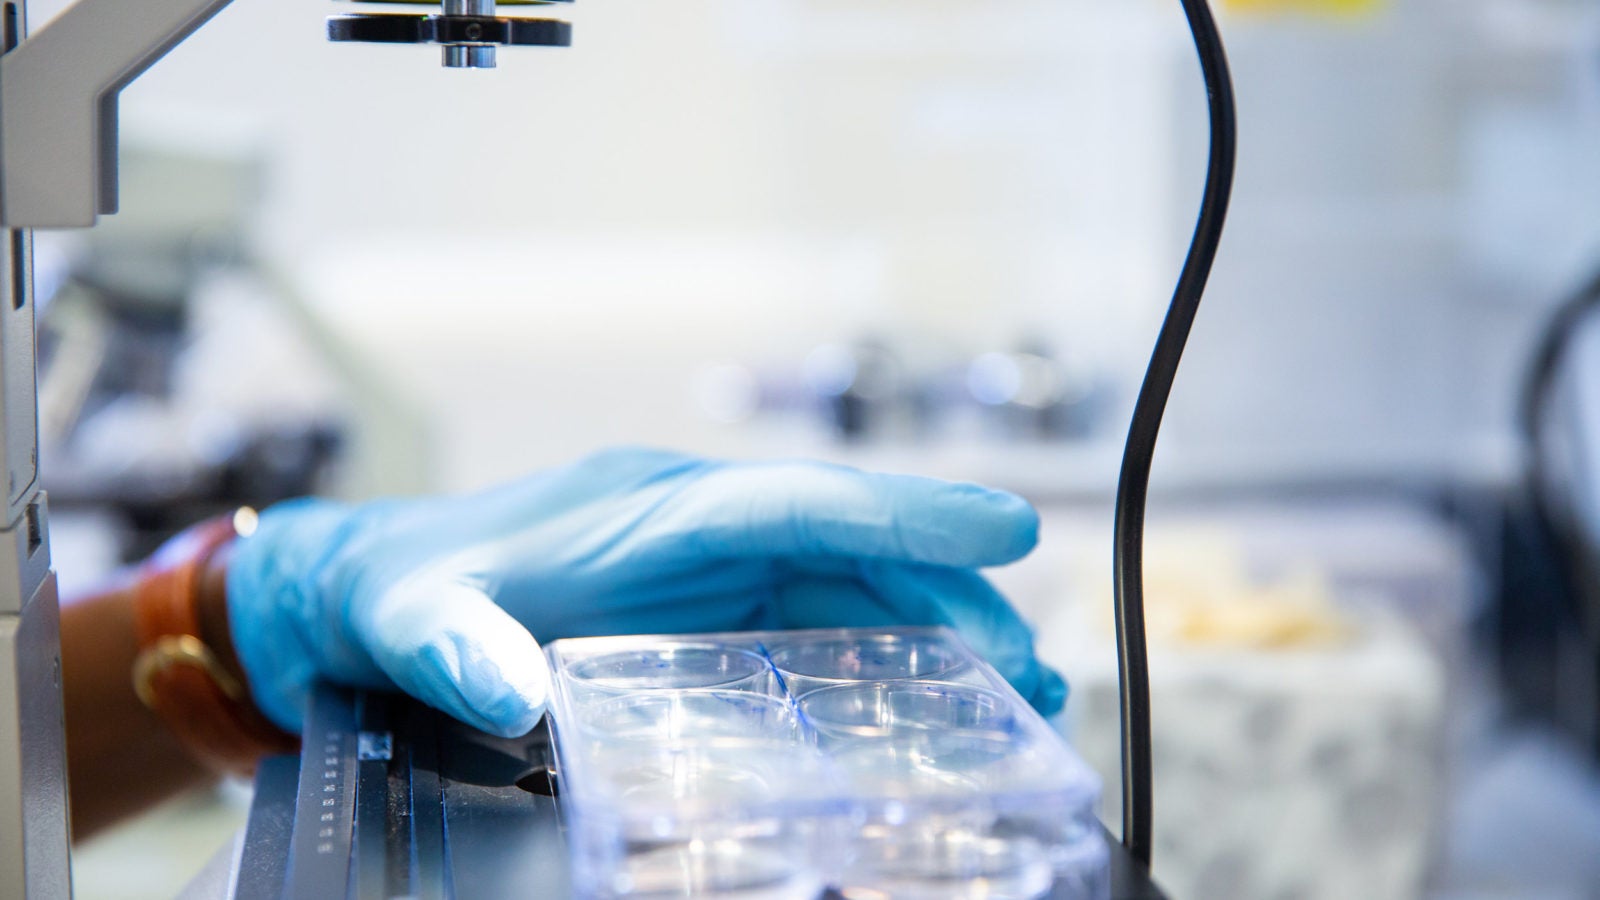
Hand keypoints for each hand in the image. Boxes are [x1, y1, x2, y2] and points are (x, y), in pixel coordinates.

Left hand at [227, 447, 1064, 737]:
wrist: (382, 585)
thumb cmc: (411, 591)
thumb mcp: (415, 621)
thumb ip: (458, 650)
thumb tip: (507, 693)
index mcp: (654, 510)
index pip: (797, 501)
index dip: (904, 511)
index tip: (1002, 526)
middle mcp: (703, 527)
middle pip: (852, 545)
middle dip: (948, 591)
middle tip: (1029, 665)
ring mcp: (714, 566)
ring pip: (853, 583)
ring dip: (936, 628)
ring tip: (1016, 689)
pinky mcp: (714, 607)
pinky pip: (821, 622)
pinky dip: (887, 655)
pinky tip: (934, 700)